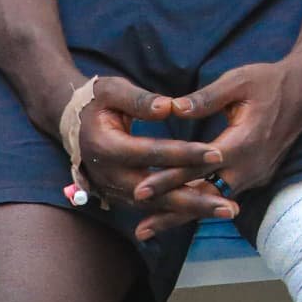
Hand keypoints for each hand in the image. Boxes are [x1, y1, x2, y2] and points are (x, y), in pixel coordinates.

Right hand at [64, 75, 238, 232]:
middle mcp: (109, 175)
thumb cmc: (97, 100)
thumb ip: (140, 100)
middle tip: (229, 206)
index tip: (217, 153)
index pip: (152, 153)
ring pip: (158, 205)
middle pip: (157, 192)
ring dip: (193, 210)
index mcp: (106, 147)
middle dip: (195, 199)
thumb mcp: (113, 90)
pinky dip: (179, 211)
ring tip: (227, 211)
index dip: (185, 153)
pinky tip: (207, 211)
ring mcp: (114, 190)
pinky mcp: (121, 196)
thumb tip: (170, 107)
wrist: (72, 122)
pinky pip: (154, 207)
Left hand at [128, 57, 301, 239]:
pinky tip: (181, 212)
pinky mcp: (258, 176)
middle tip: (141, 230)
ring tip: (152, 228)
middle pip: (205, 196)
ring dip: (184, 214)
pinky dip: (202, 204)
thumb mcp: (237, 82)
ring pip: (215, 200)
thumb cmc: (268, 82)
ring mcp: (256, 174)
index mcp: (242, 142)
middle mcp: (250, 166)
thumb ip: (204, 98)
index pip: (198, 166)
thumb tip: (172, 108)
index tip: (140, 190)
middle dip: (172, 213)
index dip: (168, 179)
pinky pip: (226, 194)